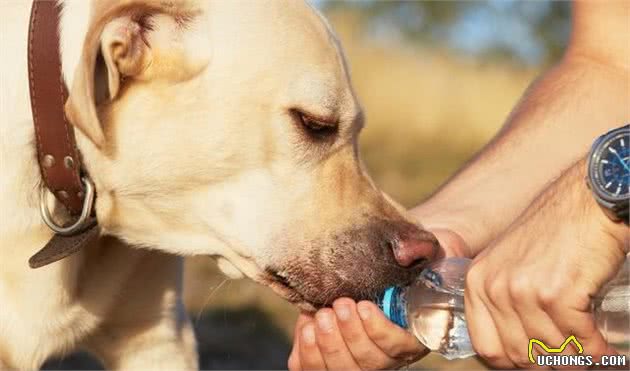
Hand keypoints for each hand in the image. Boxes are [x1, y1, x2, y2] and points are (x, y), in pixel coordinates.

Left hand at [287, 229, 469, 369]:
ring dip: (328, 343)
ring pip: (342, 369)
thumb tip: (406, 251)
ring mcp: (355, 363)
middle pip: (369, 362)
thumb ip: (415, 252)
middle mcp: (384, 357)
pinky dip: (308, 351)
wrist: (357, 277)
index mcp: (410, 335)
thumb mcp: (409, 256)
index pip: (399, 346)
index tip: (364, 306)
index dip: (380, 331)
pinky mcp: (326, 363)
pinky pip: (313, 369)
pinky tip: (307, 328)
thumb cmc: (389, 267)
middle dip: (351, 333)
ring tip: (322, 316)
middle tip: (341, 305)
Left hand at [464, 159, 627, 368]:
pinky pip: (578, 341)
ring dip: (574, 357)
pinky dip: (595, 349)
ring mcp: (523, 291)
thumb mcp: (509, 263)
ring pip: (550, 352)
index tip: (535, 360)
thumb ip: (503, 300)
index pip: (487, 347)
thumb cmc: (554, 233)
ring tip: (588, 349)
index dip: (513, 361)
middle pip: (519, 356)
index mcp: (477, 282)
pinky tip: (603, 346)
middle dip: (548, 362)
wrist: (586, 203)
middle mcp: (494, 287)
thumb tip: (517, 347)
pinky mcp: (556, 294)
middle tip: (568, 356)